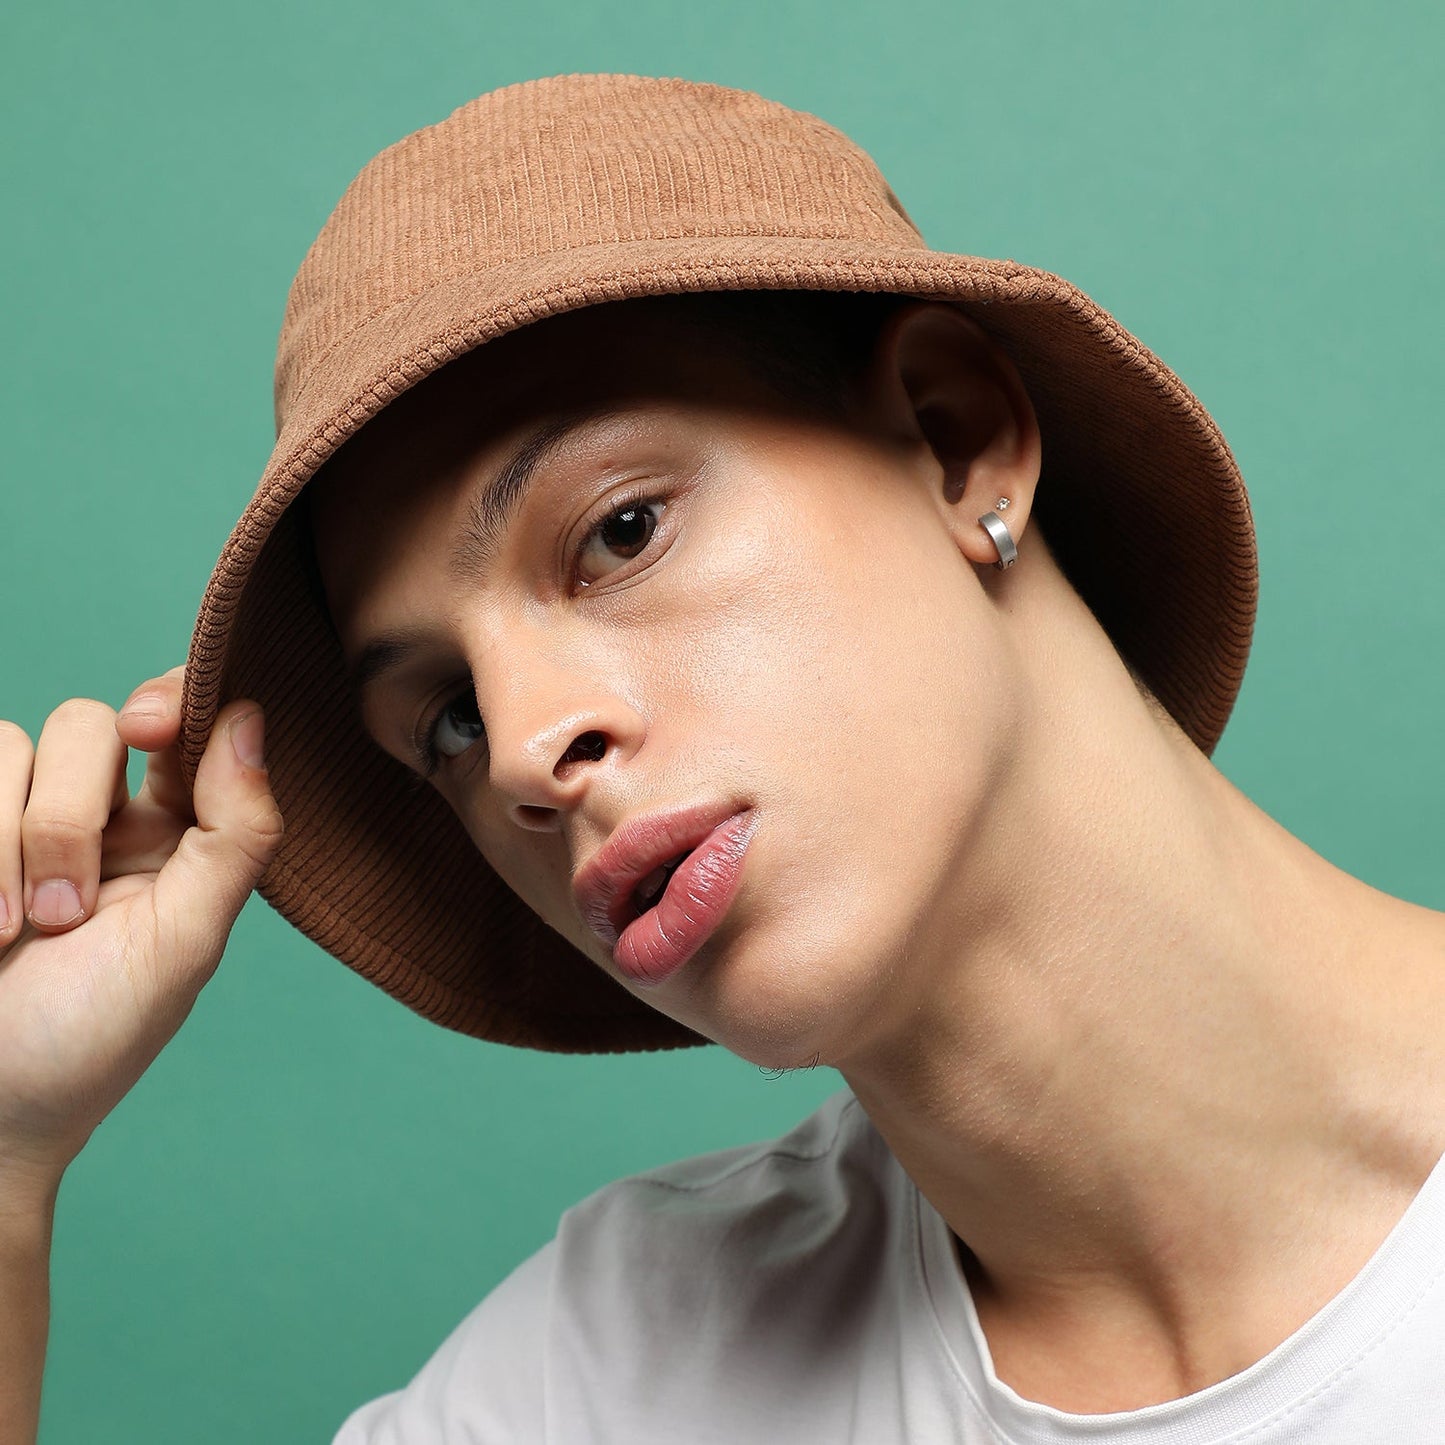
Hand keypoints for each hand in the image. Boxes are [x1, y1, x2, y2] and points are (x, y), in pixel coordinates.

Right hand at [0, 668, 281, 1196]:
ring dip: (6, 844)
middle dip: (66, 817)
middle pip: (86, 725)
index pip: (186, 723)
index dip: (173, 699)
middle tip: (63, 914)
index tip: (149, 730)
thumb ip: (234, 834)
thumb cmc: (87, 1042)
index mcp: (170, 834)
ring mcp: (8, 823)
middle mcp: (91, 816)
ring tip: (7, 933)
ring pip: (7, 744)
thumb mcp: (184, 943)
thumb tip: (254, 718)